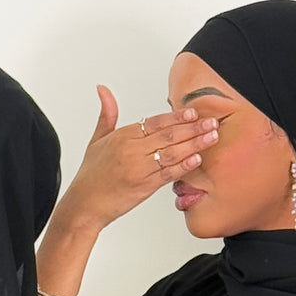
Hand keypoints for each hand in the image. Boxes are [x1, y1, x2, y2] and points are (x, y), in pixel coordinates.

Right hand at [53, 87, 217, 233]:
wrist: (84, 205)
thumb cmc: (90, 175)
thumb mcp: (97, 140)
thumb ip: (107, 114)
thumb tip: (103, 89)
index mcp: (122, 136)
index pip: (155, 122)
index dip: (176, 117)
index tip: (193, 112)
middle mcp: (131, 150)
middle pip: (168, 135)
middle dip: (193, 127)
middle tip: (212, 122)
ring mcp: (138, 169)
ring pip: (172, 152)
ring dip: (194, 144)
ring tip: (212, 137)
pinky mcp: (143, 187)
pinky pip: (168, 173)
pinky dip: (184, 166)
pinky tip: (197, 158)